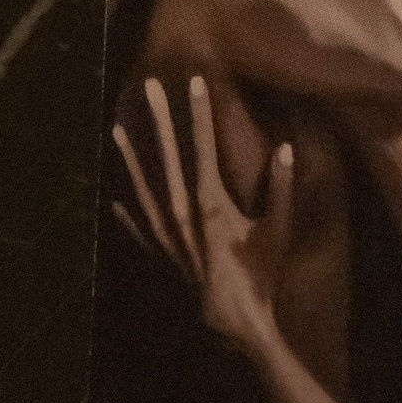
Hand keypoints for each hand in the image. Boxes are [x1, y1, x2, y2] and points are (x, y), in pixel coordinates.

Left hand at [114, 75, 292, 355]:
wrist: (232, 321)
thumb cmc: (260, 273)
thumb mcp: (277, 230)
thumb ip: (281, 189)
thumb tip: (286, 150)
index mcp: (211, 201)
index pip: (203, 145)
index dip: (199, 112)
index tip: (195, 82)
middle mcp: (181, 211)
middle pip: (167, 155)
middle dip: (160, 119)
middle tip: (149, 87)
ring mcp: (166, 232)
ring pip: (142, 185)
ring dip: (130, 157)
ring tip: (117, 129)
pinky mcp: (160, 252)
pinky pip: (137, 225)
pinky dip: (126, 211)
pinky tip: (115, 198)